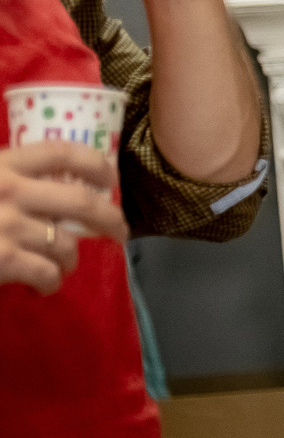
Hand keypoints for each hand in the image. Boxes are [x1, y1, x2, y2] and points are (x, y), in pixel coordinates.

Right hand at [0, 144, 127, 294]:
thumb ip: (5, 178)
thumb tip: (47, 186)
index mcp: (1, 164)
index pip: (61, 152)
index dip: (95, 163)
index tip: (110, 177)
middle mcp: (10, 190)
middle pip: (82, 202)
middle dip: (111, 220)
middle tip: (119, 233)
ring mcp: (7, 226)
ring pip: (66, 244)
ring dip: (71, 259)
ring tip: (62, 266)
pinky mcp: (3, 259)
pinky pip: (47, 273)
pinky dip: (51, 282)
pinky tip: (45, 285)